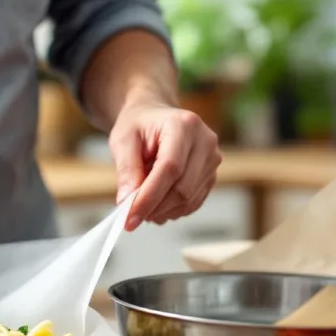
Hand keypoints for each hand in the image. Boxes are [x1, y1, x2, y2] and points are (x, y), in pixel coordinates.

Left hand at [109, 99, 221, 230]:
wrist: (155, 117)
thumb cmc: (138, 126)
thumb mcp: (123, 141)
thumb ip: (126, 169)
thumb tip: (127, 202)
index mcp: (184, 125)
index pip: (170, 168)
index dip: (149, 196)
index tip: (129, 218)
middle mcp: (205, 142)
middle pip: (182, 188)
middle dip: (153, 207)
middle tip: (130, 216)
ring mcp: (212, 160)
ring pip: (188, 199)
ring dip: (161, 211)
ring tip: (140, 205)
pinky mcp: (211, 176)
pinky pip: (193, 203)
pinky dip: (171, 210)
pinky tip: (155, 205)